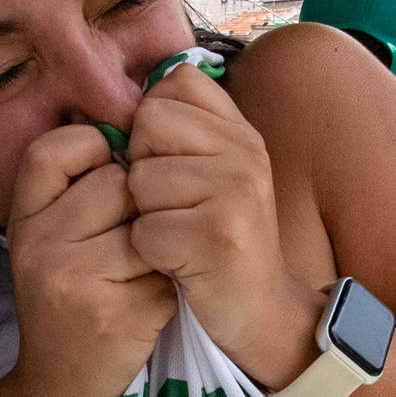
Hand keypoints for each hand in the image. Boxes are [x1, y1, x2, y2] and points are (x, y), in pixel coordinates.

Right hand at [5, 125, 177, 396]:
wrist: (59, 390)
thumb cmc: (68, 302)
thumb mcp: (50, 240)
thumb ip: (77, 187)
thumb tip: (139, 117)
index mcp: (23, 220)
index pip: (53, 149)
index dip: (94, 149)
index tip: (112, 173)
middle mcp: (38, 245)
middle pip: (118, 184)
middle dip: (140, 207)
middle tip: (131, 245)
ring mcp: (72, 280)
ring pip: (148, 225)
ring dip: (160, 248)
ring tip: (139, 276)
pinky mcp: (112, 314)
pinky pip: (166, 271)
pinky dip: (169, 286)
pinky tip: (148, 306)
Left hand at [127, 65, 320, 387]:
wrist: (261, 313)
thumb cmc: (222, 240)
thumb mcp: (219, 174)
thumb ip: (189, 129)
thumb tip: (135, 92)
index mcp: (243, 133)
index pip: (175, 83)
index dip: (154, 122)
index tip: (172, 162)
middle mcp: (246, 155)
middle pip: (148, 124)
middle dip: (143, 168)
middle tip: (174, 207)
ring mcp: (235, 194)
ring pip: (139, 179)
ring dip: (144, 215)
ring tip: (178, 236)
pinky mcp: (215, 238)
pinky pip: (142, 230)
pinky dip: (149, 253)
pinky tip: (178, 262)